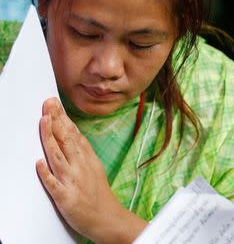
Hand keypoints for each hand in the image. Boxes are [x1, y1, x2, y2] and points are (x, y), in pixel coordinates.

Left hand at [36, 98, 146, 243]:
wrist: (106, 218)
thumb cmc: (98, 193)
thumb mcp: (94, 165)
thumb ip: (82, 149)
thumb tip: (72, 131)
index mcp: (86, 158)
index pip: (73, 133)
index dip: (62, 117)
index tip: (54, 103)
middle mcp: (79, 166)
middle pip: (65, 140)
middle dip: (56, 120)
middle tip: (48, 103)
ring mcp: (72, 181)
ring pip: (58, 156)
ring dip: (50, 138)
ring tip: (44, 121)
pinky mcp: (65, 198)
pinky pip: (53, 185)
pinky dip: (46, 174)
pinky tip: (39, 163)